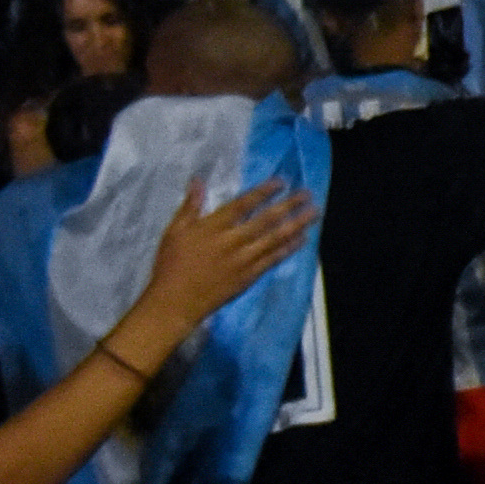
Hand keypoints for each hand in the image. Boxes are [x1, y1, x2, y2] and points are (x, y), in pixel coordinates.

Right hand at [125, 178, 313, 345]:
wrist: (175, 303)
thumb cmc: (171, 265)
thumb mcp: (174, 231)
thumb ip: (190, 205)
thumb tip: (198, 180)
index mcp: (213, 227)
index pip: (244, 204)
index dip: (264, 192)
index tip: (282, 182)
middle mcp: (232, 241)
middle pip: (266, 220)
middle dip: (289, 205)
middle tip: (308, 194)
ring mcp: (243, 261)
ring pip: (275, 239)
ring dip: (296, 225)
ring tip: (314, 213)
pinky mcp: (249, 277)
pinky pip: (273, 260)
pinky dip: (288, 248)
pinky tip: (302, 240)